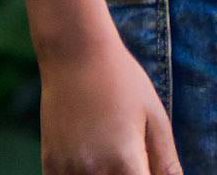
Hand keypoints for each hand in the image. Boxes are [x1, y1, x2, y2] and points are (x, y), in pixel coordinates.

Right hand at [40, 36, 181, 174]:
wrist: (76, 54)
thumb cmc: (122, 81)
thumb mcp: (154, 117)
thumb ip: (167, 162)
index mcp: (126, 162)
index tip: (146, 166)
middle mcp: (95, 173)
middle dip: (129, 174)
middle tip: (135, 153)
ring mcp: (68, 171)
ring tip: (112, 149)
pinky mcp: (49, 166)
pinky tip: (90, 158)